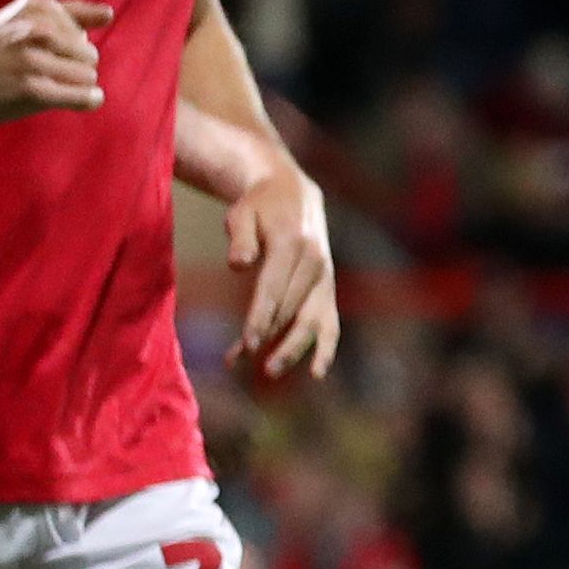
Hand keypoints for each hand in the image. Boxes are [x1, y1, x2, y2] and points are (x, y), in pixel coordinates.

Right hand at [0, 0, 112, 123]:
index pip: (83, 32)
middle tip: (41, 72)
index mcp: (37, 6)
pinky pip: (83, 96)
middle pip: (90, 56)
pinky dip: (85, 101)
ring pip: (88, 77)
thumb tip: (109, 14)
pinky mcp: (33, 89)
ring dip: (73, 86)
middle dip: (73, 67)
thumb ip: (69, 13)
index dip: (66, 48)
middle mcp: (37, 28)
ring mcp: (33, 59)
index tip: (39, 53)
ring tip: (44, 85)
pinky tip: (78, 101)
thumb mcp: (23, 17)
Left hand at [225, 163, 342, 386]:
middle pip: (290, 309)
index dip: (260, 318)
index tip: (247, 344)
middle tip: (241, 357)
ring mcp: (324, 279)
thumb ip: (240, 238)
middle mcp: (315, 264)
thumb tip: (238, 265)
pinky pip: (331, 324)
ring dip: (292, 349)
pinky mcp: (327, 290)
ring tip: (269, 372)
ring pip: (312, 322)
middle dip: (267, 335)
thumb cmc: (259, 207)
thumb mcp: (242, 212)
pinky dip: (326, 349)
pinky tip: (316, 373)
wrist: (292, 194)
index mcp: (293, 244)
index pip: (274, 289)